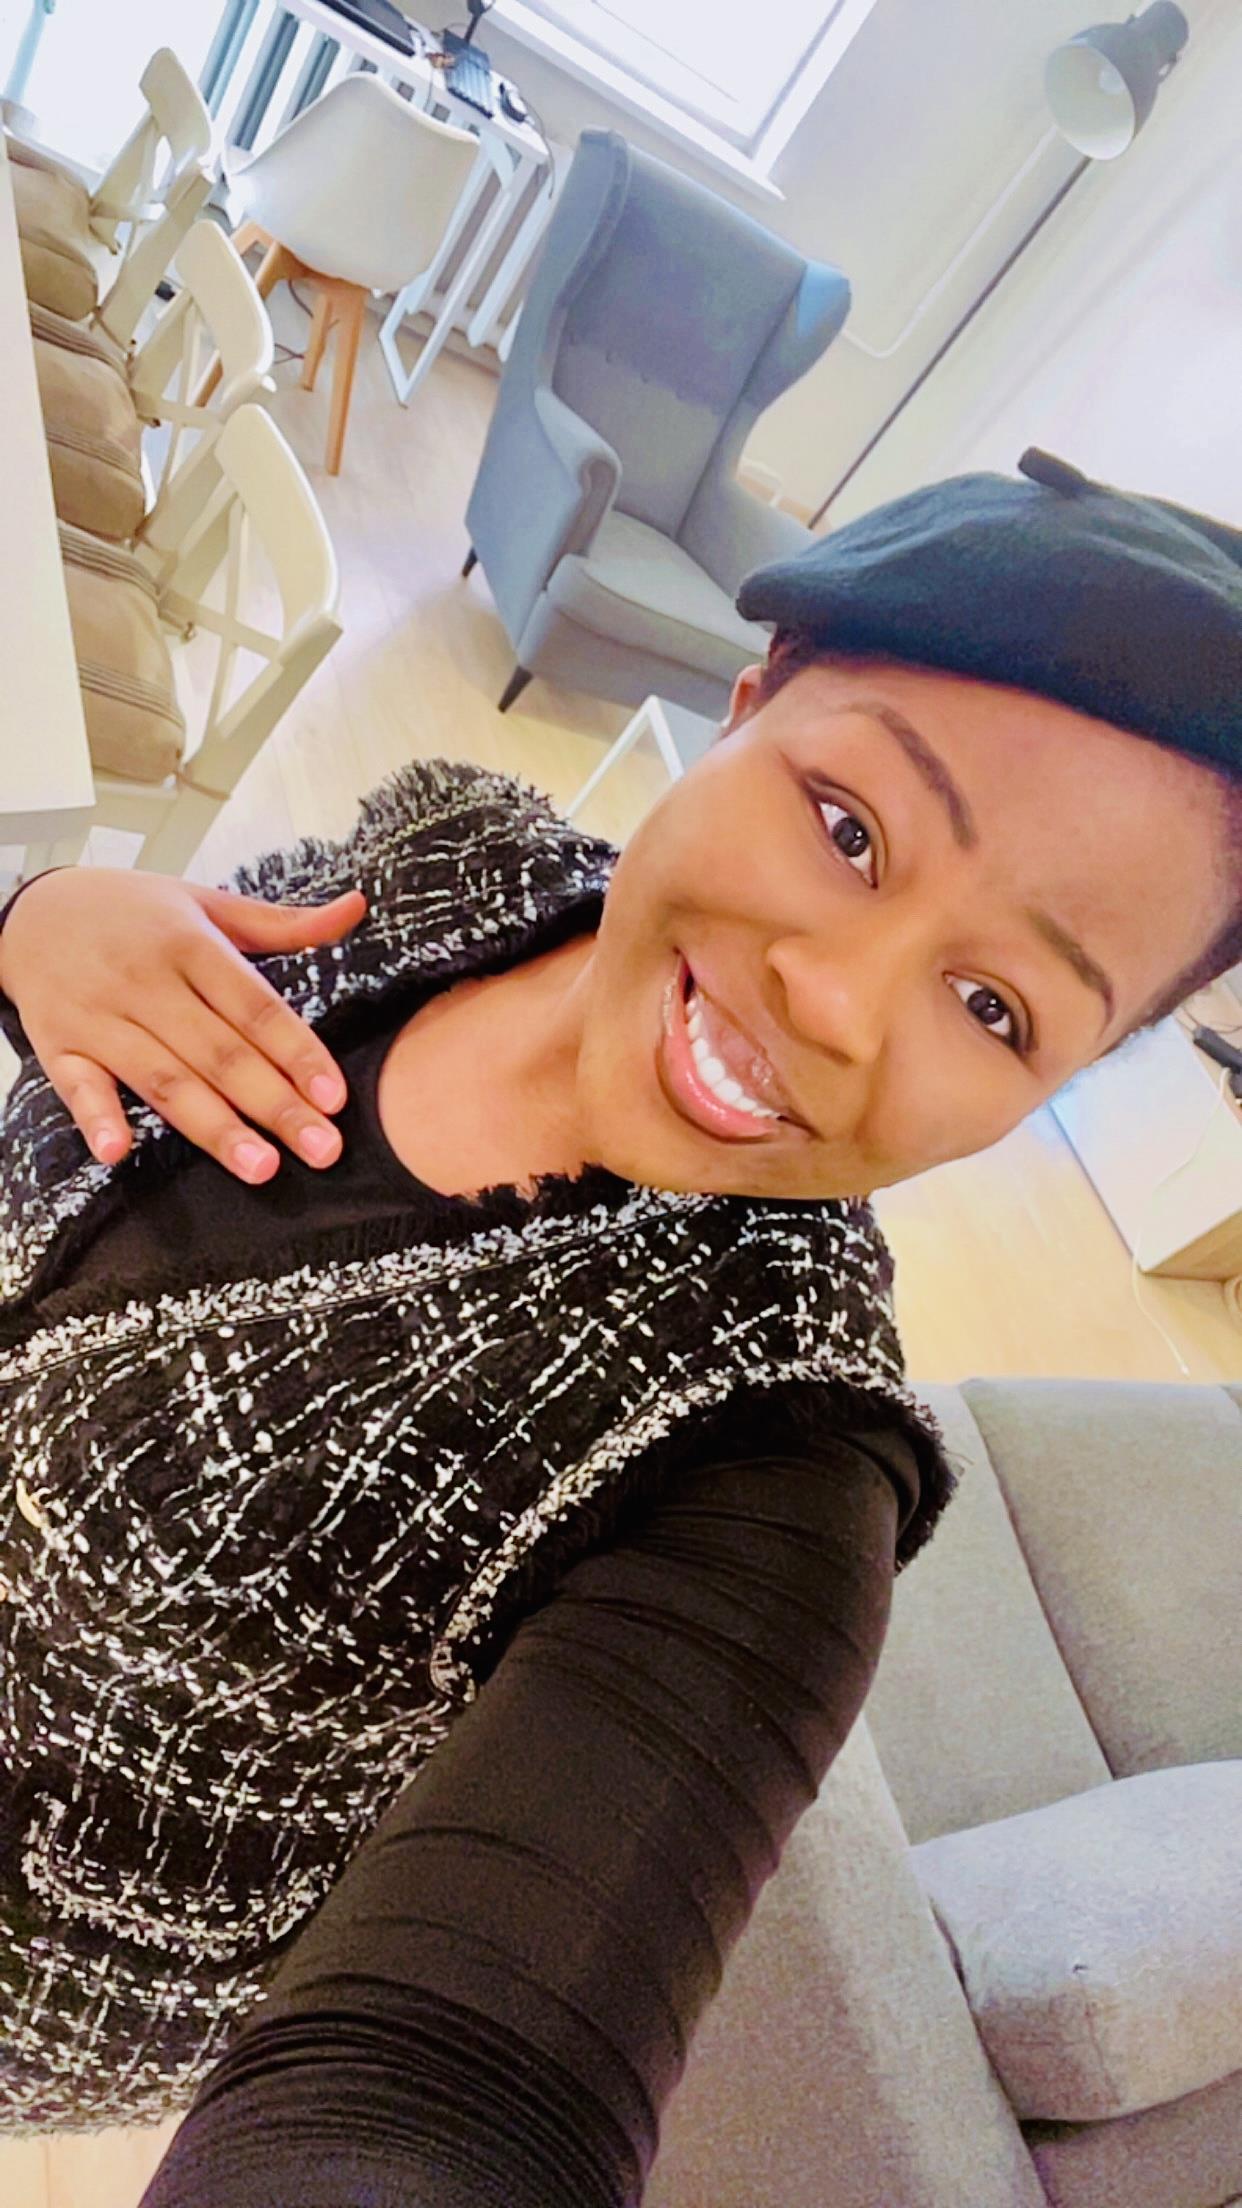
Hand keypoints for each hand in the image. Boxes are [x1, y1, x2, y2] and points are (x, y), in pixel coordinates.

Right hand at [0, 869, 367, 1180]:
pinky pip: (77, 1086)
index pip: (256, 1007)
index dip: (297, 1053)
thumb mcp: (207, 903)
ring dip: (212, 1127)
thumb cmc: (134, 912)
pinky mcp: (57, 1043)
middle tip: (323, 1150)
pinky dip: (96, 1117)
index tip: (335, 1098)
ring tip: (261, 1168)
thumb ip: (284, 922)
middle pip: (220, 1053)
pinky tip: (119, 1152)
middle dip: (275, 1106)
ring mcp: (100, 1016)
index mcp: (191, 944)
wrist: (33, 909)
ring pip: (164, 1079)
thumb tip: (358, 907)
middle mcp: (147, 981)